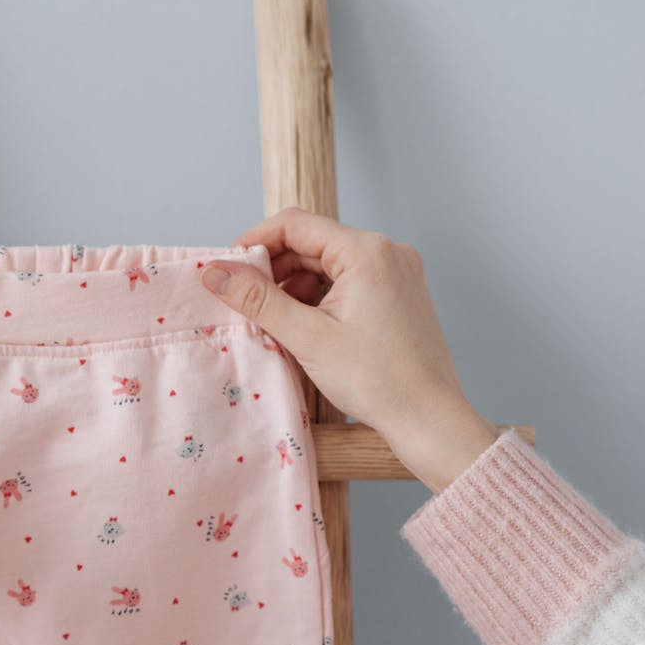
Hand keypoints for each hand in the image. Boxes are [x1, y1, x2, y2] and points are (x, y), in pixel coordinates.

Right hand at [200, 208, 499, 492]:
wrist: (429, 419)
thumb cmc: (380, 381)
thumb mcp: (307, 337)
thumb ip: (257, 300)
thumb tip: (215, 273)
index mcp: (367, 251)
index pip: (294, 224)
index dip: (253, 242)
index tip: (226, 268)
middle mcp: (386, 252)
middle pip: (310, 243)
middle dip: (272, 269)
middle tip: (242, 300)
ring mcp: (395, 272)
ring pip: (325, 264)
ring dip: (292, 286)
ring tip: (271, 320)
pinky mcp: (395, 294)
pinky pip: (344, 282)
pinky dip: (316, 298)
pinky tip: (299, 326)